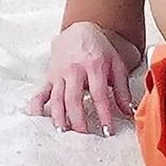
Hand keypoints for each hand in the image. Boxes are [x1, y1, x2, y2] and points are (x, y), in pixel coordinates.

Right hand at [27, 21, 135, 135]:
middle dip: (78, 120)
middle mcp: (74, 70)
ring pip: (57, 99)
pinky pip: (40, 93)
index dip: (103, 114)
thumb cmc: (100, 50)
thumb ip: (122, 88)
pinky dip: (37, 106)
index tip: (107, 131)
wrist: (79, 30)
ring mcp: (59, 73)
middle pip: (74, 99)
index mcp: (94, 65)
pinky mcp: (49, 77)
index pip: (99, 94)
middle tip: (85, 135)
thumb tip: (128, 111)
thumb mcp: (115, 64)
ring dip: (59, 117)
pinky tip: (38, 119)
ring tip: (64, 132)